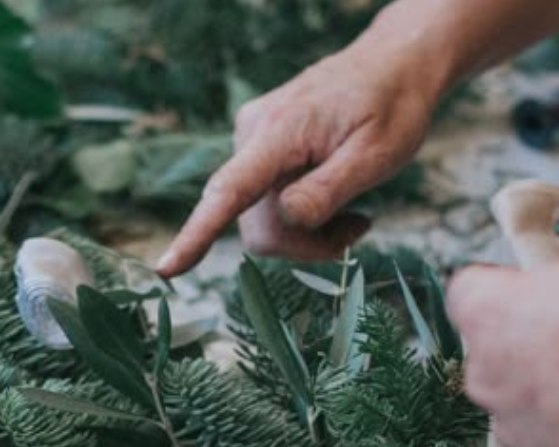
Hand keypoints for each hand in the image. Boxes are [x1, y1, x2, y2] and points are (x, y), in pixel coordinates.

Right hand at [155, 38, 443, 276]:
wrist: (390, 65)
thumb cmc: (392, 107)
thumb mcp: (377, 153)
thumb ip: (327, 190)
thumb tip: (286, 221)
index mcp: (279, 131)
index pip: (229, 191)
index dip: (197, 235)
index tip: (166, 269)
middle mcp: (251, 133)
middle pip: (256, 224)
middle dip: (302, 243)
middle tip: (356, 230)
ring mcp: (249, 140)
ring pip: (261, 220)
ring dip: (304, 233)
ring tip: (352, 214)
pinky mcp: (256, 149)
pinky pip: (265, 203)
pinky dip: (299, 217)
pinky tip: (334, 198)